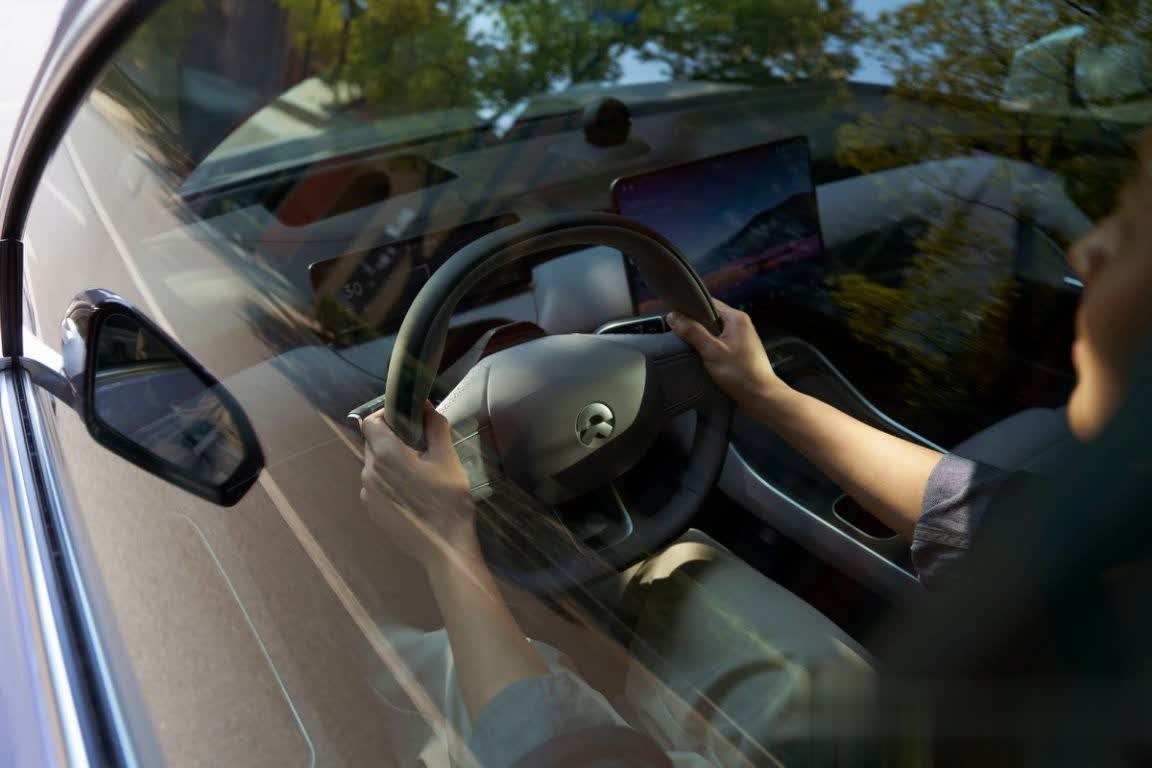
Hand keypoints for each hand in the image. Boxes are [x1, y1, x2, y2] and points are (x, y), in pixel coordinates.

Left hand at [360, 402, 479, 571]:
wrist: (444, 548)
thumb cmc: (448, 500)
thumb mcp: (448, 459)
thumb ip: (435, 427)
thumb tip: (427, 406)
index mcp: (385, 455)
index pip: (371, 422)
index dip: (386, 414)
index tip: (407, 417)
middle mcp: (369, 472)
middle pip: (372, 443)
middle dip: (391, 437)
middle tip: (418, 442)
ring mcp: (368, 494)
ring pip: (374, 465)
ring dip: (390, 460)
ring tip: (417, 469)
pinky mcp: (372, 511)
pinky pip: (376, 485)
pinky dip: (389, 480)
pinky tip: (412, 490)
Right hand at [666, 299, 790, 413]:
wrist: (761, 397)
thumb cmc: (738, 372)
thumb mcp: (712, 351)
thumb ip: (692, 332)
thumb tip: (672, 316)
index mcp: (736, 318)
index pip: (708, 303)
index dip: (690, 308)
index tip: (674, 317)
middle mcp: (740, 324)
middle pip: (711, 317)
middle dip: (694, 324)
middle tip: (676, 332)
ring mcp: (742, 338)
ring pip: (715, 331)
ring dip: (701, 337)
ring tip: (684, 343)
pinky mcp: (740, 351)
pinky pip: (720, 342)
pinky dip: (709, 346)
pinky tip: (698, 354)